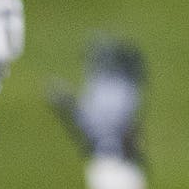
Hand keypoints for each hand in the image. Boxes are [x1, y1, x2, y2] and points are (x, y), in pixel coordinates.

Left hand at [48, 36, 146, 160]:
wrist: (110, 150)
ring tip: (120, 38)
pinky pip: (140, 76)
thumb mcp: (75, 116)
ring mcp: (124, 91)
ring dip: (124, 52)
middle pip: (111, 62)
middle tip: (102, 38)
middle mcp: (111, 88)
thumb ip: (63, 101)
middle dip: (108, 49)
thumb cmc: (92, 137)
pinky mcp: (137, 96)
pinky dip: (138, 64)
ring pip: (126, 66)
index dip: (93, 52)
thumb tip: (48, 84)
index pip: (96, 65)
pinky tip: (134, 52)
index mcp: (97, 90)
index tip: (89, 43)